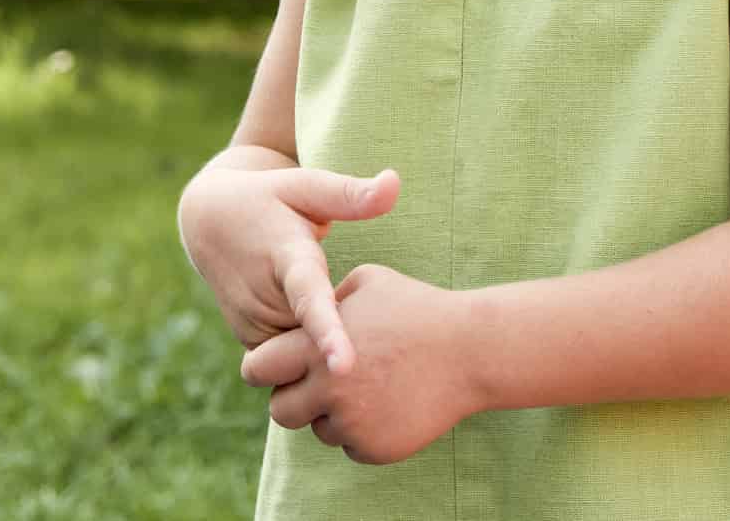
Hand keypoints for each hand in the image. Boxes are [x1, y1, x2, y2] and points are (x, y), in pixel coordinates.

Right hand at [179, 164, 400, 367]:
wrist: (211, 221)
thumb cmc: (272, 199)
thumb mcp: (306, 186)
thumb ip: (350, 193)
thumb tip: (395, 181)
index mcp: (286, 258)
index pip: (308, 298)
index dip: (327, 333)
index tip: (344, 367)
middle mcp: (264, 299)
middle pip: (322, 333)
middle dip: (351, 327)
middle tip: (347, 284)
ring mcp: (253, 325)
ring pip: (309, 351)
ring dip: (328, 337)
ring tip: (315, 288)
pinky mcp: (251, 342)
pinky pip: (295, 357)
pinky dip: (310, 343)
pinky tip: (311, 313)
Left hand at [241, 263, 481, 465]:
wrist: (471, 349)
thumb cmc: (418, 308)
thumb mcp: (367, 281)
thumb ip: (325, 301)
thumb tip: (304, 314)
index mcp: (316, 347)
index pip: (258, 368)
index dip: (263, 367)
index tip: (274, 367)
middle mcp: (328, 389)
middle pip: (280, 410)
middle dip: (293, 398)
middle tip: (316, 385)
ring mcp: (353, 423)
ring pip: (319, 430)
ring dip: (333, 415)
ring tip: (369, 387)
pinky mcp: (375, 448)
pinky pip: (352, 446)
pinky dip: (364, 431)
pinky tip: (391, 402)